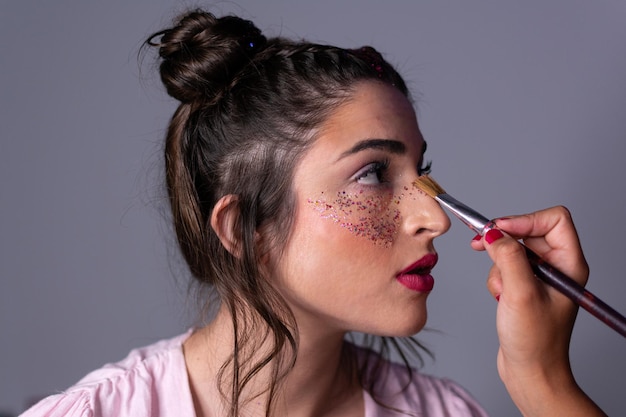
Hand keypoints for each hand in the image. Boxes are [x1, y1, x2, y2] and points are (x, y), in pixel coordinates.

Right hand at [471, 206, 604, 415]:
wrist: (531, 372)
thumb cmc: (536, 341)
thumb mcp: (520, 294)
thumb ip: (507, 257)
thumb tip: (492, 232)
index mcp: (569, 264)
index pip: (553, 220)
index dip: (524, 220)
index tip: (498, 230)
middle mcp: (558, 266)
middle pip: (528, 231)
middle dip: (504, 242)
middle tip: (480, 245)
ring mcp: (541, 277)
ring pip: (512, 249)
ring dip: (498, 265)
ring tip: (501, 290)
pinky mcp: (525, 286)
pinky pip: (505, 266)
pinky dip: (496, 278)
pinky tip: (500, 298)